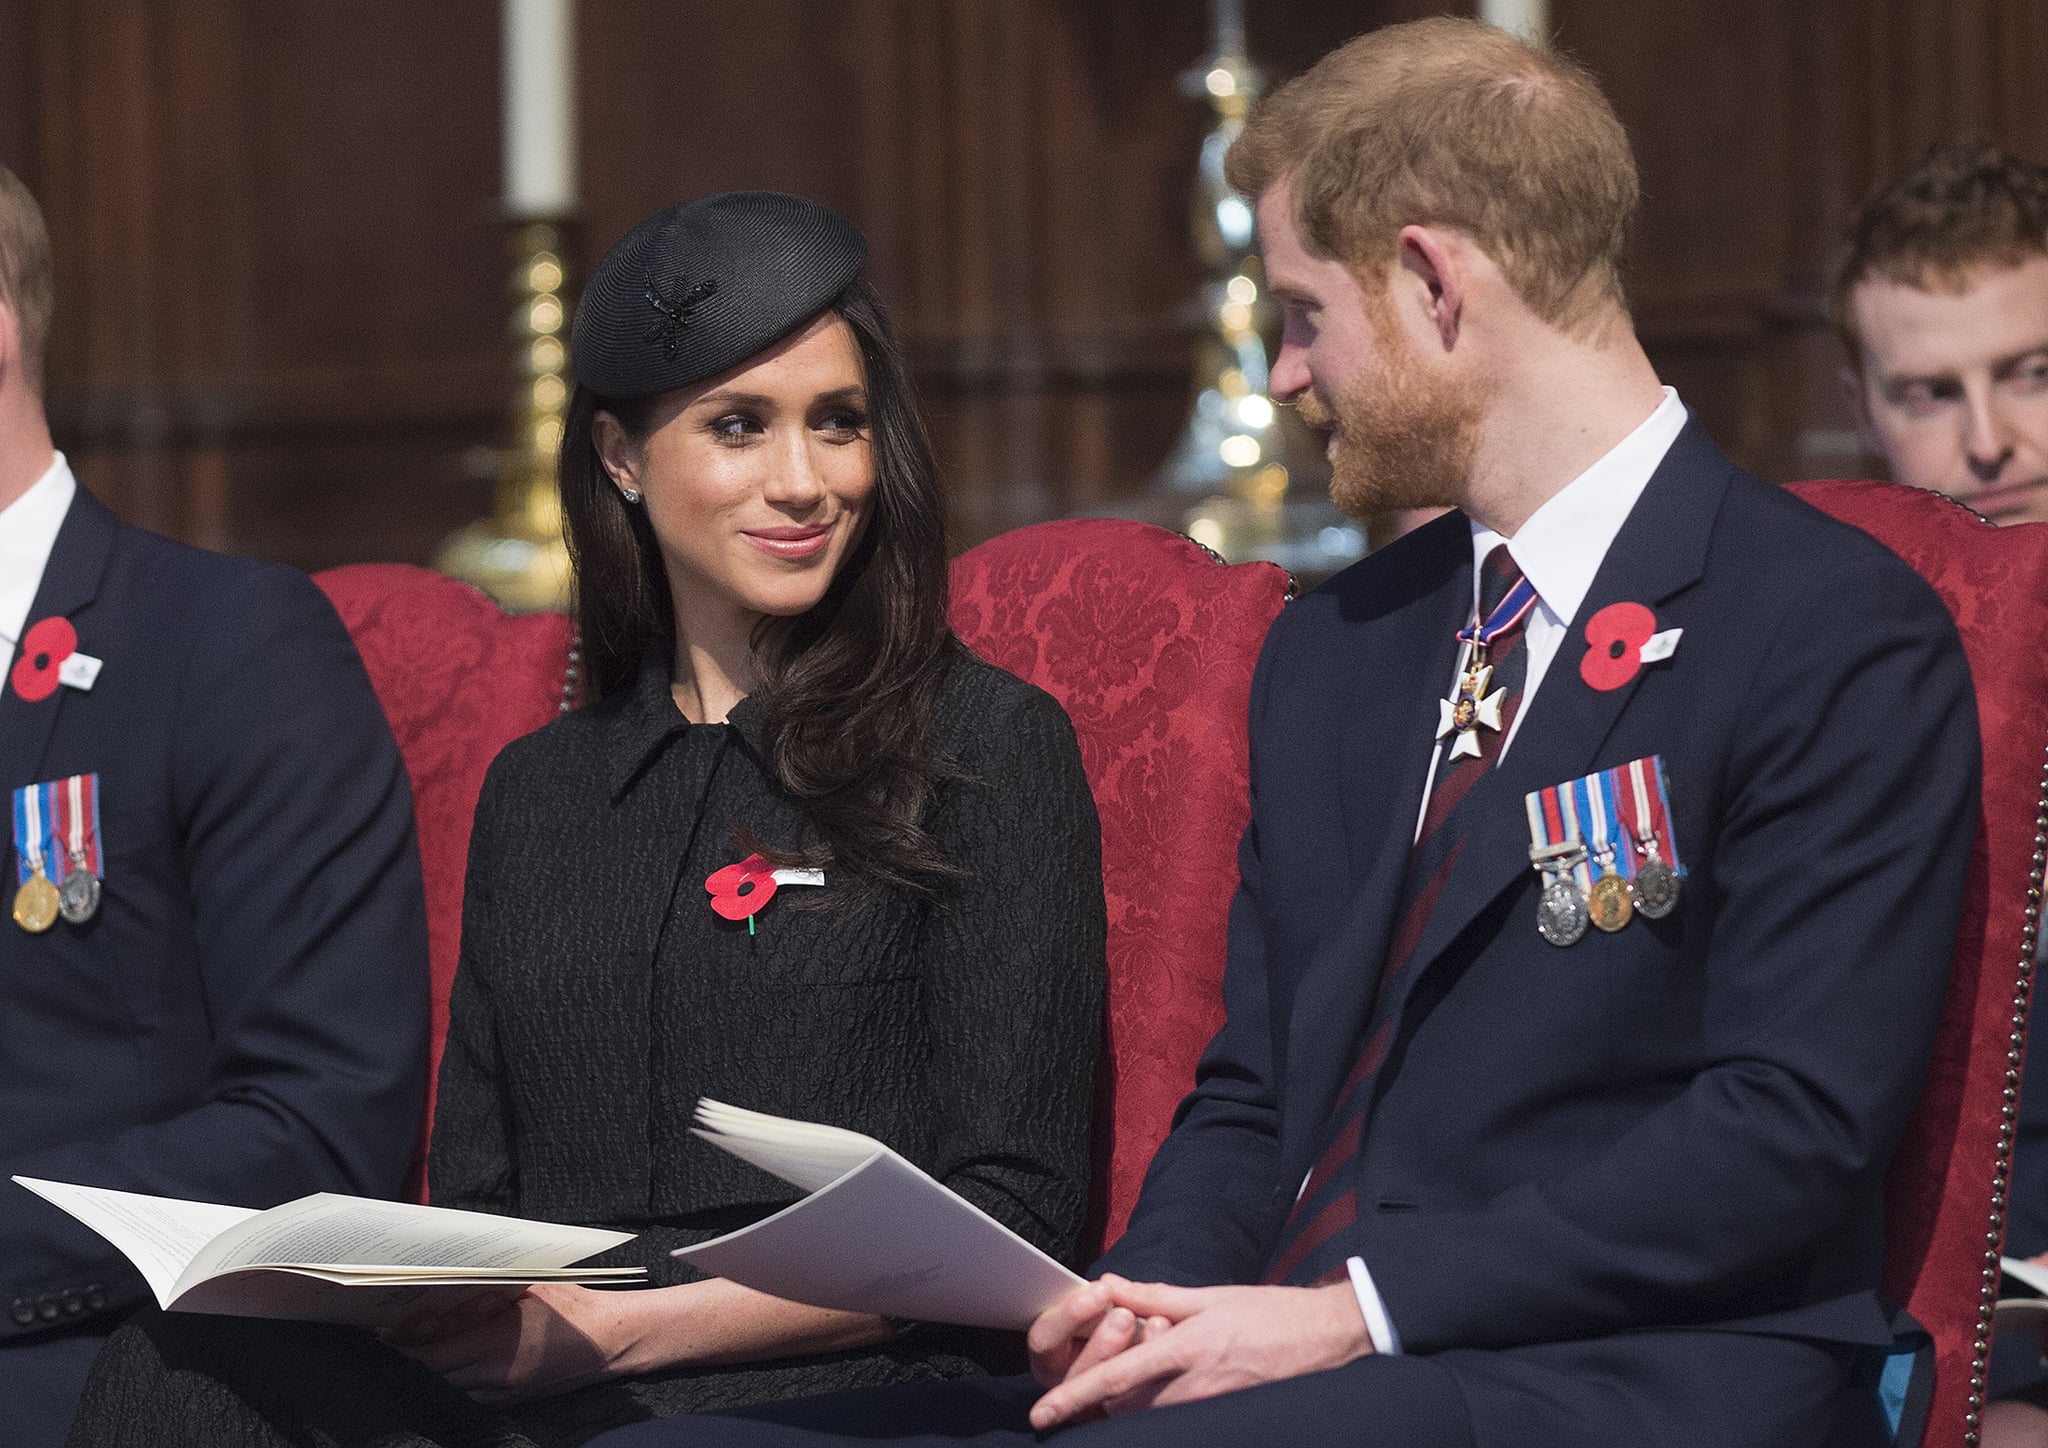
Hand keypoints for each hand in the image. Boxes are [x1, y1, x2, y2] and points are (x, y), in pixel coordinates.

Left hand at [385, 1283, 647, 1406]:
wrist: (612, 1341)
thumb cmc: (574, 1306)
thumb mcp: (529, 1285)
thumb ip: (486, 1288)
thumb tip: (447, 1282)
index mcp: (494, 1344)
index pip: (430, 1351)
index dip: (405, 1341)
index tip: (385, 1327)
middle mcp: (492, 1376)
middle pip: (436, 1369)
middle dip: (420, 1350)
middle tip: (405, 1328)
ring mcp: (502, 1393)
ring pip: (452, 1382)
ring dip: (440, 1362)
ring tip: (435, 1338)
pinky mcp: (511, 1401)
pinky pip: (471, 1390)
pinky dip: (461, 1373)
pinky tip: (466, 1353)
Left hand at [1027, 1279, 1372, 1429]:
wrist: (1328, 1340)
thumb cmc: (1270, 1313)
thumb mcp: (1211, 1297)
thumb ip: (1154, 1296)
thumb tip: (1107, 1287)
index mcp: (1188, 1346)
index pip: (1118, 1376)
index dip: (1075, 1395)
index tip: (1044, 1412)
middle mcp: (1195, 1385)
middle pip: (1126, 1404)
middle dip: (1105, 1391)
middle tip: (1111, 1360)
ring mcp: (1210, 1407)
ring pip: (1148, 1415)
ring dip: (1132, 1397)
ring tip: (1152, 1362)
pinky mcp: (1222, 1418)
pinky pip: (1174, 1419)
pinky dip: (1159, 1404)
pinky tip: (1169, 1381)